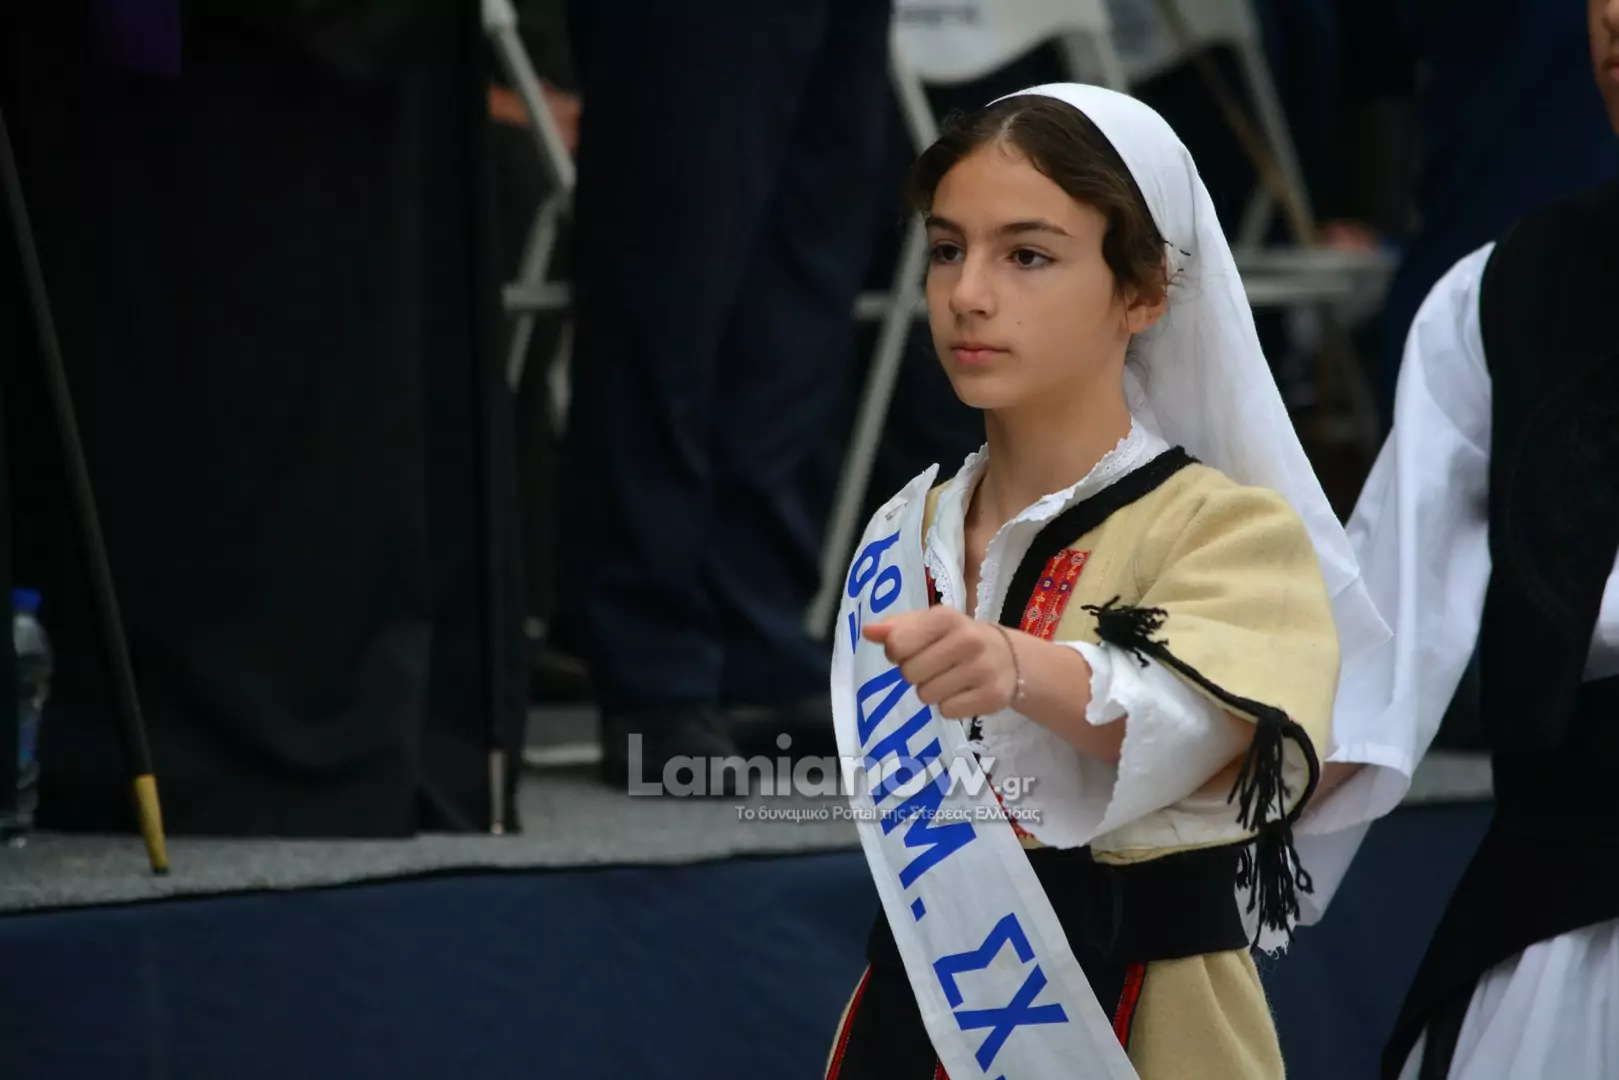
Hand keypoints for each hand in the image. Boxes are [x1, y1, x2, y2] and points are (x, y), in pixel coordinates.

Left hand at [861, 606, 1017, 719]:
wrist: (1010, 658)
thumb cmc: (959, 638)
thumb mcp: (930, 624)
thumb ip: (896, 627)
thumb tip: (868, 632)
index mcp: (946, 617)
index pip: (897, 644)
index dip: (898, 653)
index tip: (913, 650)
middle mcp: (967, 640)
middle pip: (909, 673)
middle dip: (916, 674)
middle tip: (935, 666)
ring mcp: (982, 669)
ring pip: (926, 695)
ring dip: (932, 691)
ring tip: (950, 678)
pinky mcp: (991, 696)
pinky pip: (947, 711)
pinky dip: (950, 705)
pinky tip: (964, 691)